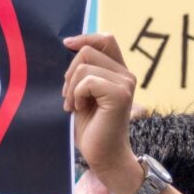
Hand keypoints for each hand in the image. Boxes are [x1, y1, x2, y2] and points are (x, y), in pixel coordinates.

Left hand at [62, 34, 139, 188]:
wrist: (103, 155)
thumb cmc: (91, 127)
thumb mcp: (84, 93)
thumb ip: (84, 71)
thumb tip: (69, 45)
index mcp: (119, 72)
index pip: (106, 39)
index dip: (85, 38)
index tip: (67, 45)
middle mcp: (126, 74)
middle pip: (89, 51)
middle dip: (70, 73)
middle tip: (69, 97)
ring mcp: (125, 83)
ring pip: (84, 67)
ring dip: (72, 88)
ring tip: (75, 106)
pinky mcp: (120, 94)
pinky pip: (87, 81)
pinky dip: (77, 95)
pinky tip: (79, 109)